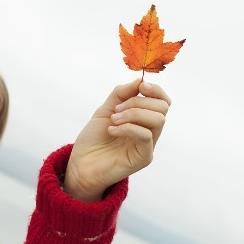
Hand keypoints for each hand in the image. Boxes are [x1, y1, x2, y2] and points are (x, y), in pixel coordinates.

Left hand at [64, 79, 170, 201]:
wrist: (81, 164)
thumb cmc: (93, 139)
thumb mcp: (106, 109)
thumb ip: (121, 94)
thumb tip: (140, 80)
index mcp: (143, 119)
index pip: (162, 101)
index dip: (155, 90)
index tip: (140, 86)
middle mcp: (149, 131)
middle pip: (162, 107)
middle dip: (138, 102)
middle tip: (116, 110)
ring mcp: (148, 145)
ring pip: (157, 120)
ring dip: (133, 113)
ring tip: (113, 120)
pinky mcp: (144, 158)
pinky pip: (146, 136)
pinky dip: (128, 127)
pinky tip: (112, 130)